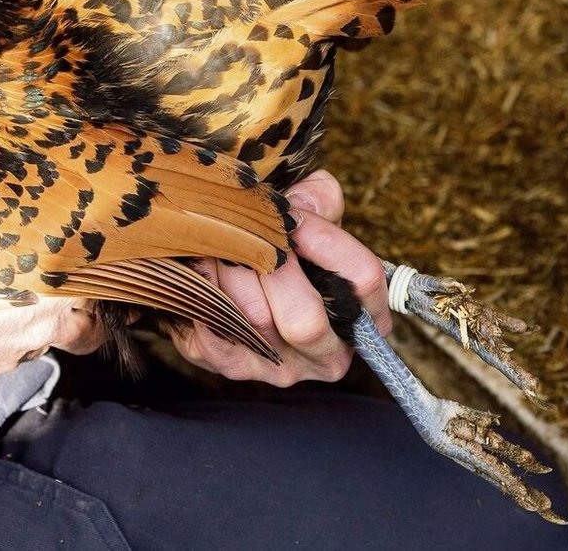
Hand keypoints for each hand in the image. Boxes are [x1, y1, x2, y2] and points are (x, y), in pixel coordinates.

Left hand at [171, 170, 392, 384]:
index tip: (293, 215)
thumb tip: (302, 206)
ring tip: (220, 247)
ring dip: (231, 274)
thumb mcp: (310, 211)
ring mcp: (283, 369)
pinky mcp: (236, 368)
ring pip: (255, 322)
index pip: (363, 281)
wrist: (229, 275)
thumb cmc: (282, 243)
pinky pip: (217, 334)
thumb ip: (319, 198)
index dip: (325, 240)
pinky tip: (203, 271)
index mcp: (362, 315)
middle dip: (271, 267)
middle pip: (305, 319)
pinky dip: (206, 294)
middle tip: (248, 235)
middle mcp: (330, 353)